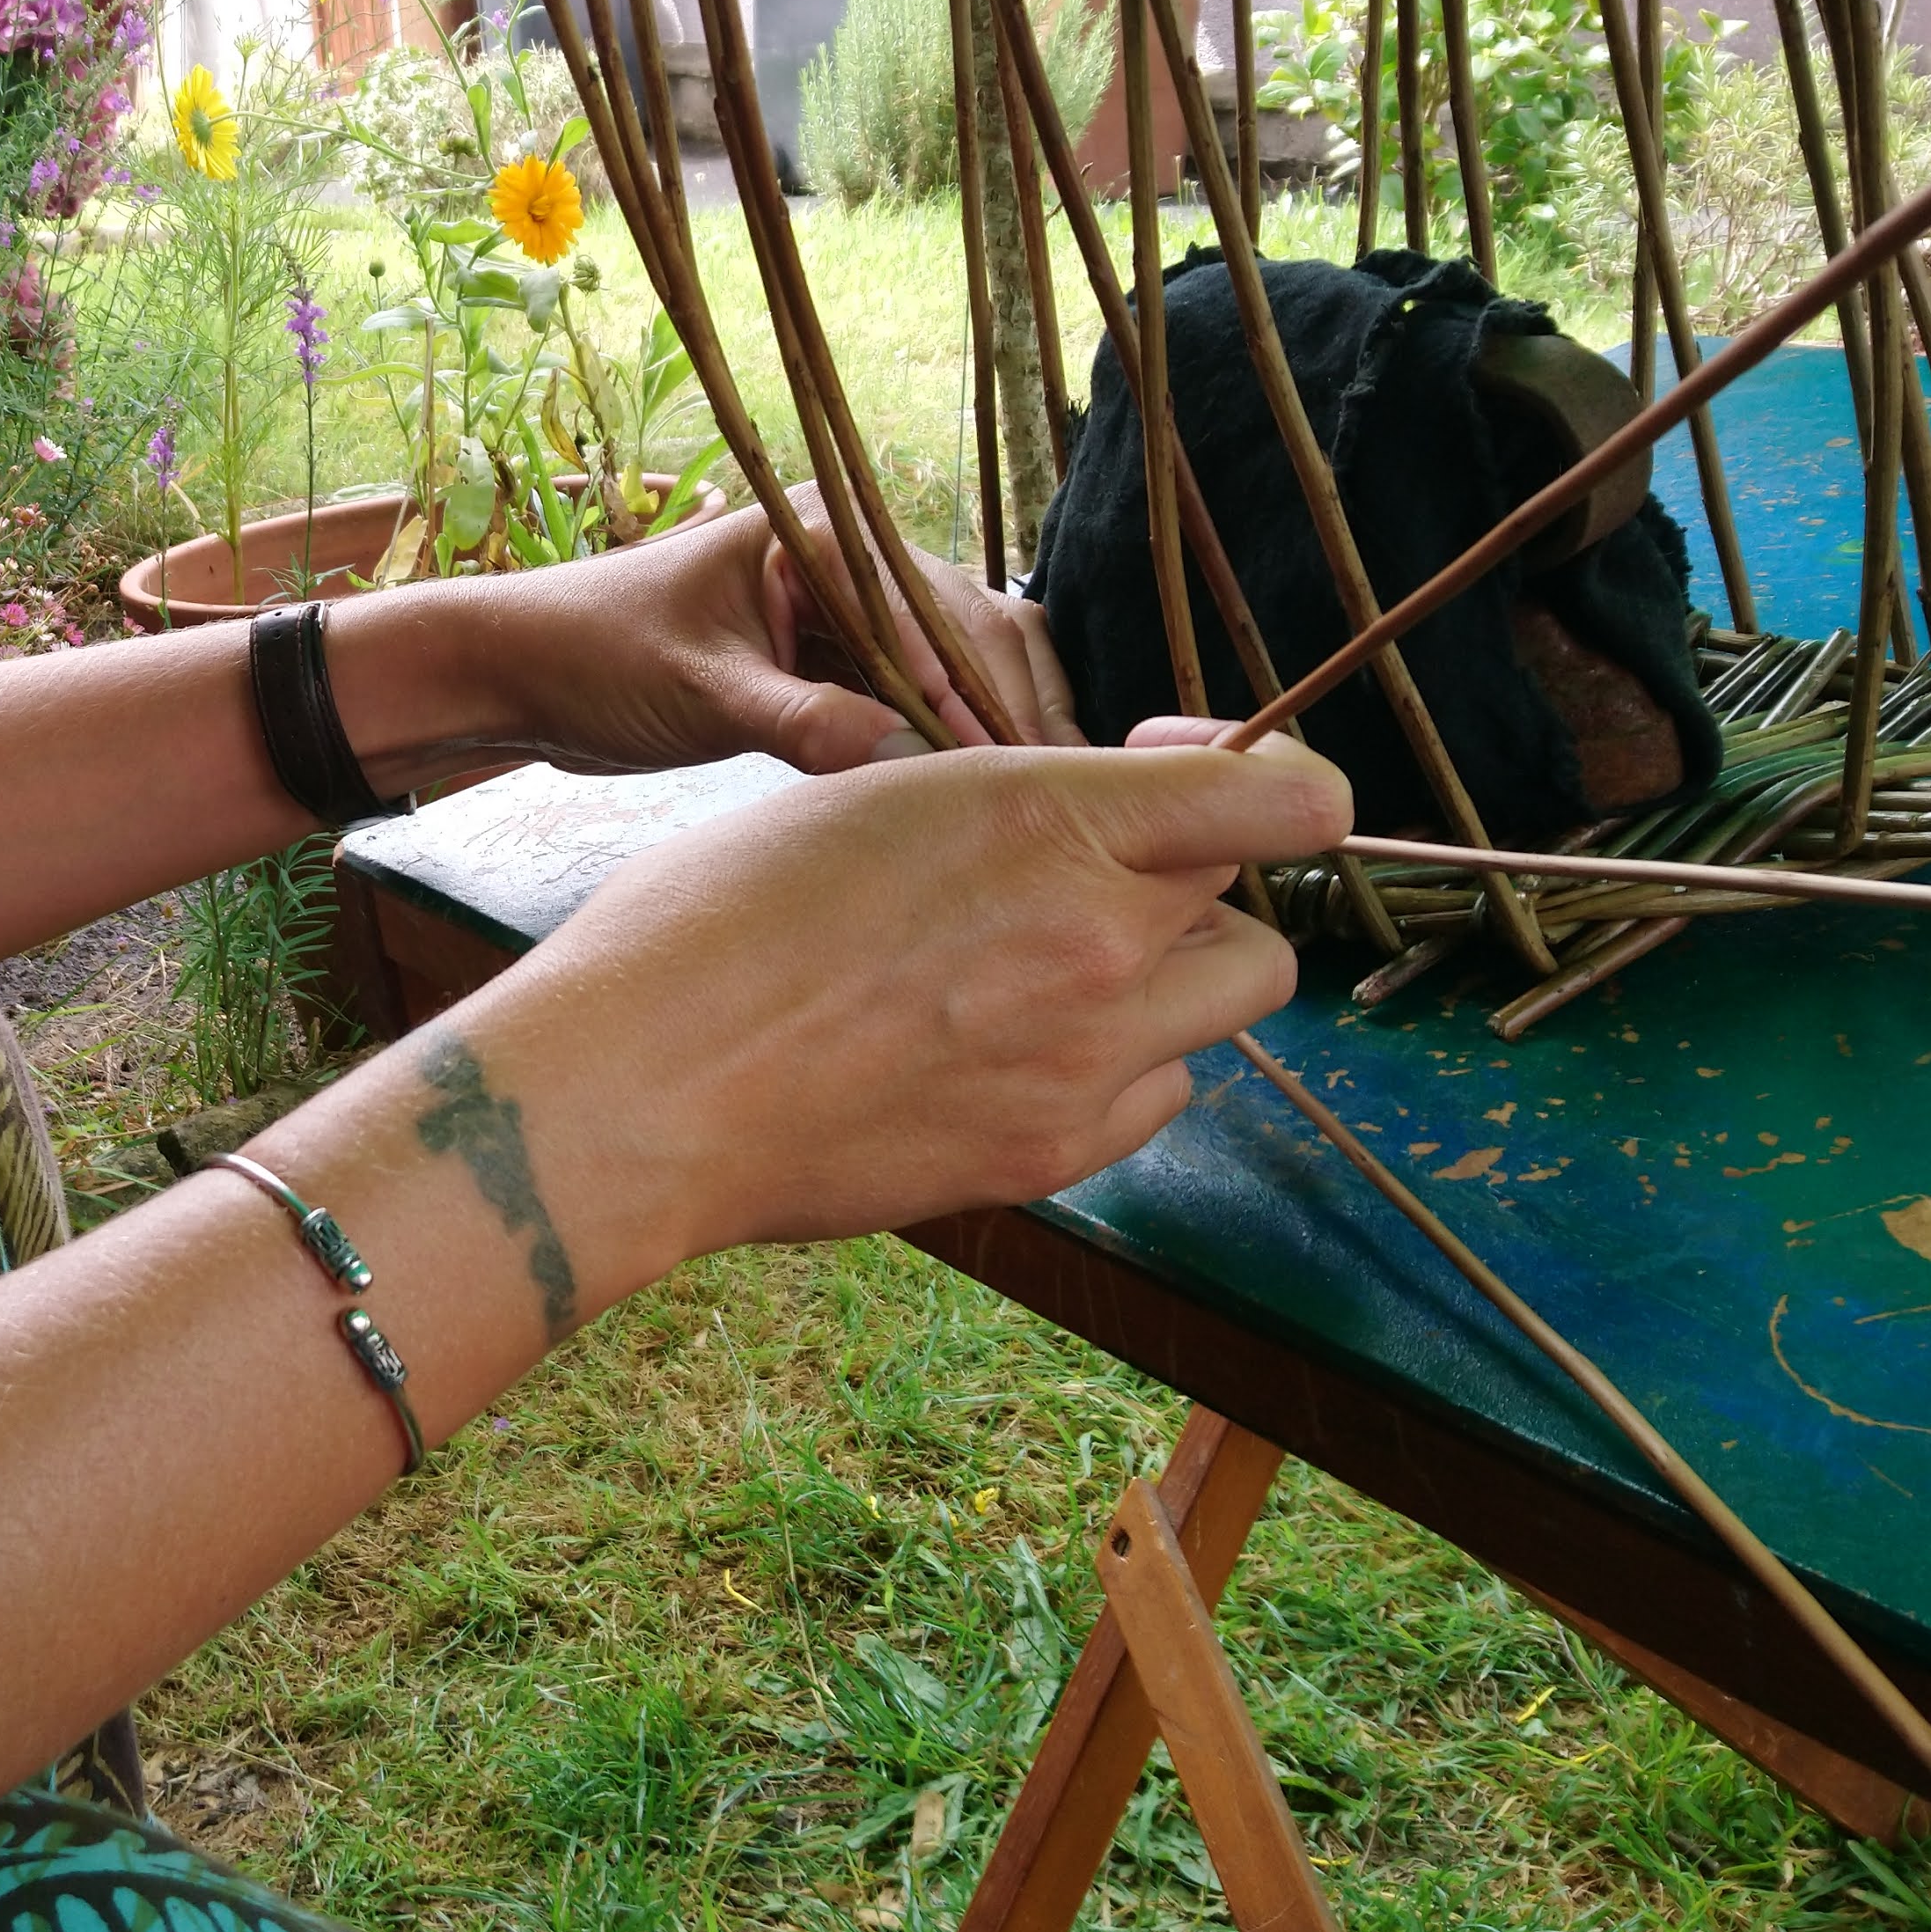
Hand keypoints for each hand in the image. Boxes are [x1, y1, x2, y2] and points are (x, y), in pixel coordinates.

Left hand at [334, 485, 1077, 787]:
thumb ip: (794, 719)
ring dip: (993, 725)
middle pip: (969, 631)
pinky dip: (952, 741)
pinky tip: (983, 797)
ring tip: (1043, 800)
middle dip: (1014, 704)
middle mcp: (849, 562)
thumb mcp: (696, 692)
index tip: (1018, 765)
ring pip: (957, 666)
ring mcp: (846, 615)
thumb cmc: (593, 657)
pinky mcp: (832, 665)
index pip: (934, 613)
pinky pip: (917, 699)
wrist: (524, 674)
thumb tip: (893, 755)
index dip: (980, 691)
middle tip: (1064, 790)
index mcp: (821, 536)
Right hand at [460, 726, 1350, 1283]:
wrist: (640, 1087)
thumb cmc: (712, 918)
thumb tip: (1081, 820)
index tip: (1172, 776)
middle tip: (1092, 884)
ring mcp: (1086, 1063)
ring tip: (1049, 974)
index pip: (1290, 802)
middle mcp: (1100, 941)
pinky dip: (1116, 1070)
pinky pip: (1157, 1097)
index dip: (1260, 778)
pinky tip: (1015, 1050)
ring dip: (1168, 979)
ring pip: (1226, 1008)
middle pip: (1253, 908)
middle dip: (1193, 886)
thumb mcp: (869, 795)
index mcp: (1052, 820)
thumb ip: (1009, 803)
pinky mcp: (1050, 1155)